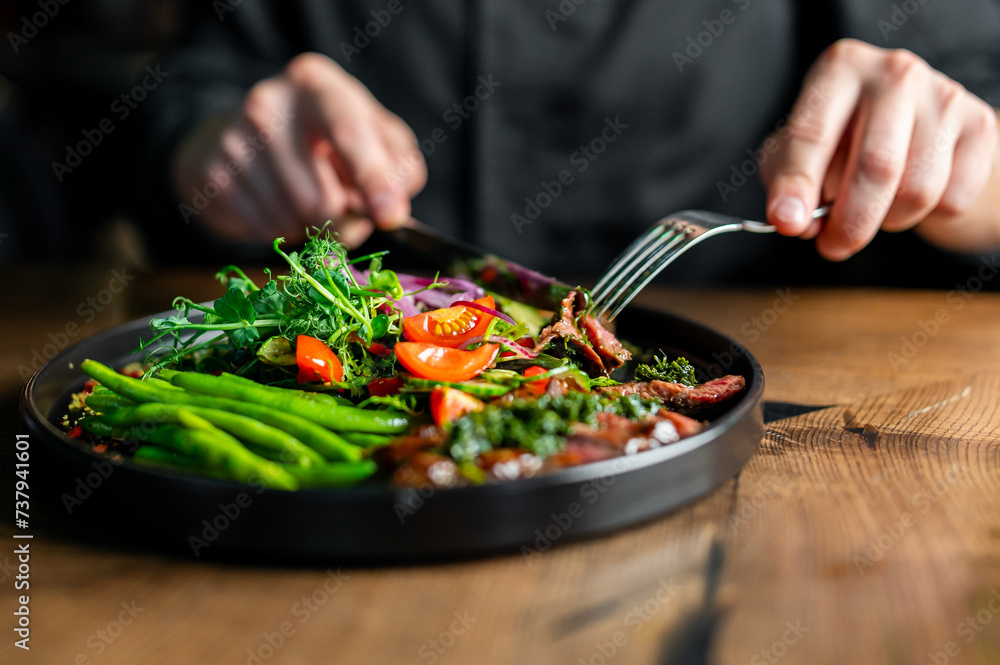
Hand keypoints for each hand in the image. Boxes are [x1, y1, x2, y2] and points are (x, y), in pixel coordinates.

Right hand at [172, 52, 425, 246]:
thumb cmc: (331, 141)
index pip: (349, 134)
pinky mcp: (215, 175)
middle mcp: (268, 102)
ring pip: (295, 221)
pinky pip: (267, 231)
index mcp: (316, 83)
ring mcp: (234, 140)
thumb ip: (398, 171)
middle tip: (345, 207)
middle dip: (345, 220)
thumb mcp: (378, 140)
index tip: (390, 215)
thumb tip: (392, 211)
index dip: (374, 179)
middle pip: (322, 198)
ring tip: (310, 200)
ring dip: (316, 228)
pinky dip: (286, 231)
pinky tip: (282, 204)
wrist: (252, 139)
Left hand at [761, 39, 998, 259]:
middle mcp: (894, 72)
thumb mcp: (797, 150)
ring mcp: (944, 95)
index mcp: (840, 69)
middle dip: (850, 223)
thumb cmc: (841, 139)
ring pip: (918, 190)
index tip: (787, 222)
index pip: (813, 134)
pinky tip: (909, 194)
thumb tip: (793, 219)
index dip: (797, 184)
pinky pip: (953, 197)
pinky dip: (927, 215)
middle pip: (876, 167)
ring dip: (889, 220)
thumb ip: (786, 181)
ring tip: (873, 208)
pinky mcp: (980, 124)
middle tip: (833, 246)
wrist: (910, 128)